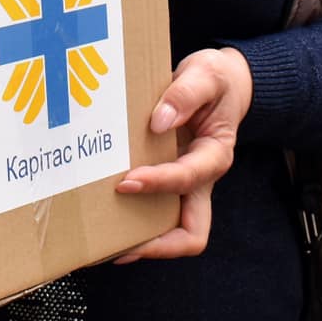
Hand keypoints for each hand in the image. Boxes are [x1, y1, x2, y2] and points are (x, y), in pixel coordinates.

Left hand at [113, 47, 250, 261]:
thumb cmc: (215, 80)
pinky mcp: (167, 185)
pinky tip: (101, 220)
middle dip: (157, 245)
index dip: (159, 184)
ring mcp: (184, 187)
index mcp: (215, 155)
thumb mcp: (207, 74)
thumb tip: (159, 121)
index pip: (189, 179)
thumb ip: (186, 93)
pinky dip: (131, 223)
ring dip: (140, 242)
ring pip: (171, 233)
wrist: (220, 84)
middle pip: (192, 234)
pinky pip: (153, 215)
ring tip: (102, 245)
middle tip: (118, 247)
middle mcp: (201, 180)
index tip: (127, 182)